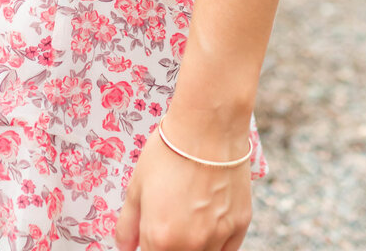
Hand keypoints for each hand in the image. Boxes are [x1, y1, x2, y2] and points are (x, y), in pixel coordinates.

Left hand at [114, 123, 251, 250]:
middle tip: (172, 221)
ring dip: (194, 245)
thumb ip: (127, 225)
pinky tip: (209, 219)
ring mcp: (218, 237)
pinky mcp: (240, 225)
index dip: (151, 246)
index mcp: (159, 238)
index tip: (154, 236)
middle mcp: (191, 245)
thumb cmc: (168, 151)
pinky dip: (216, 242)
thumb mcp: (137, 186)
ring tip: (190, 215)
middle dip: (172, 245)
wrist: (208, 126)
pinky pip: (226, 249)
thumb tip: (125, 248)